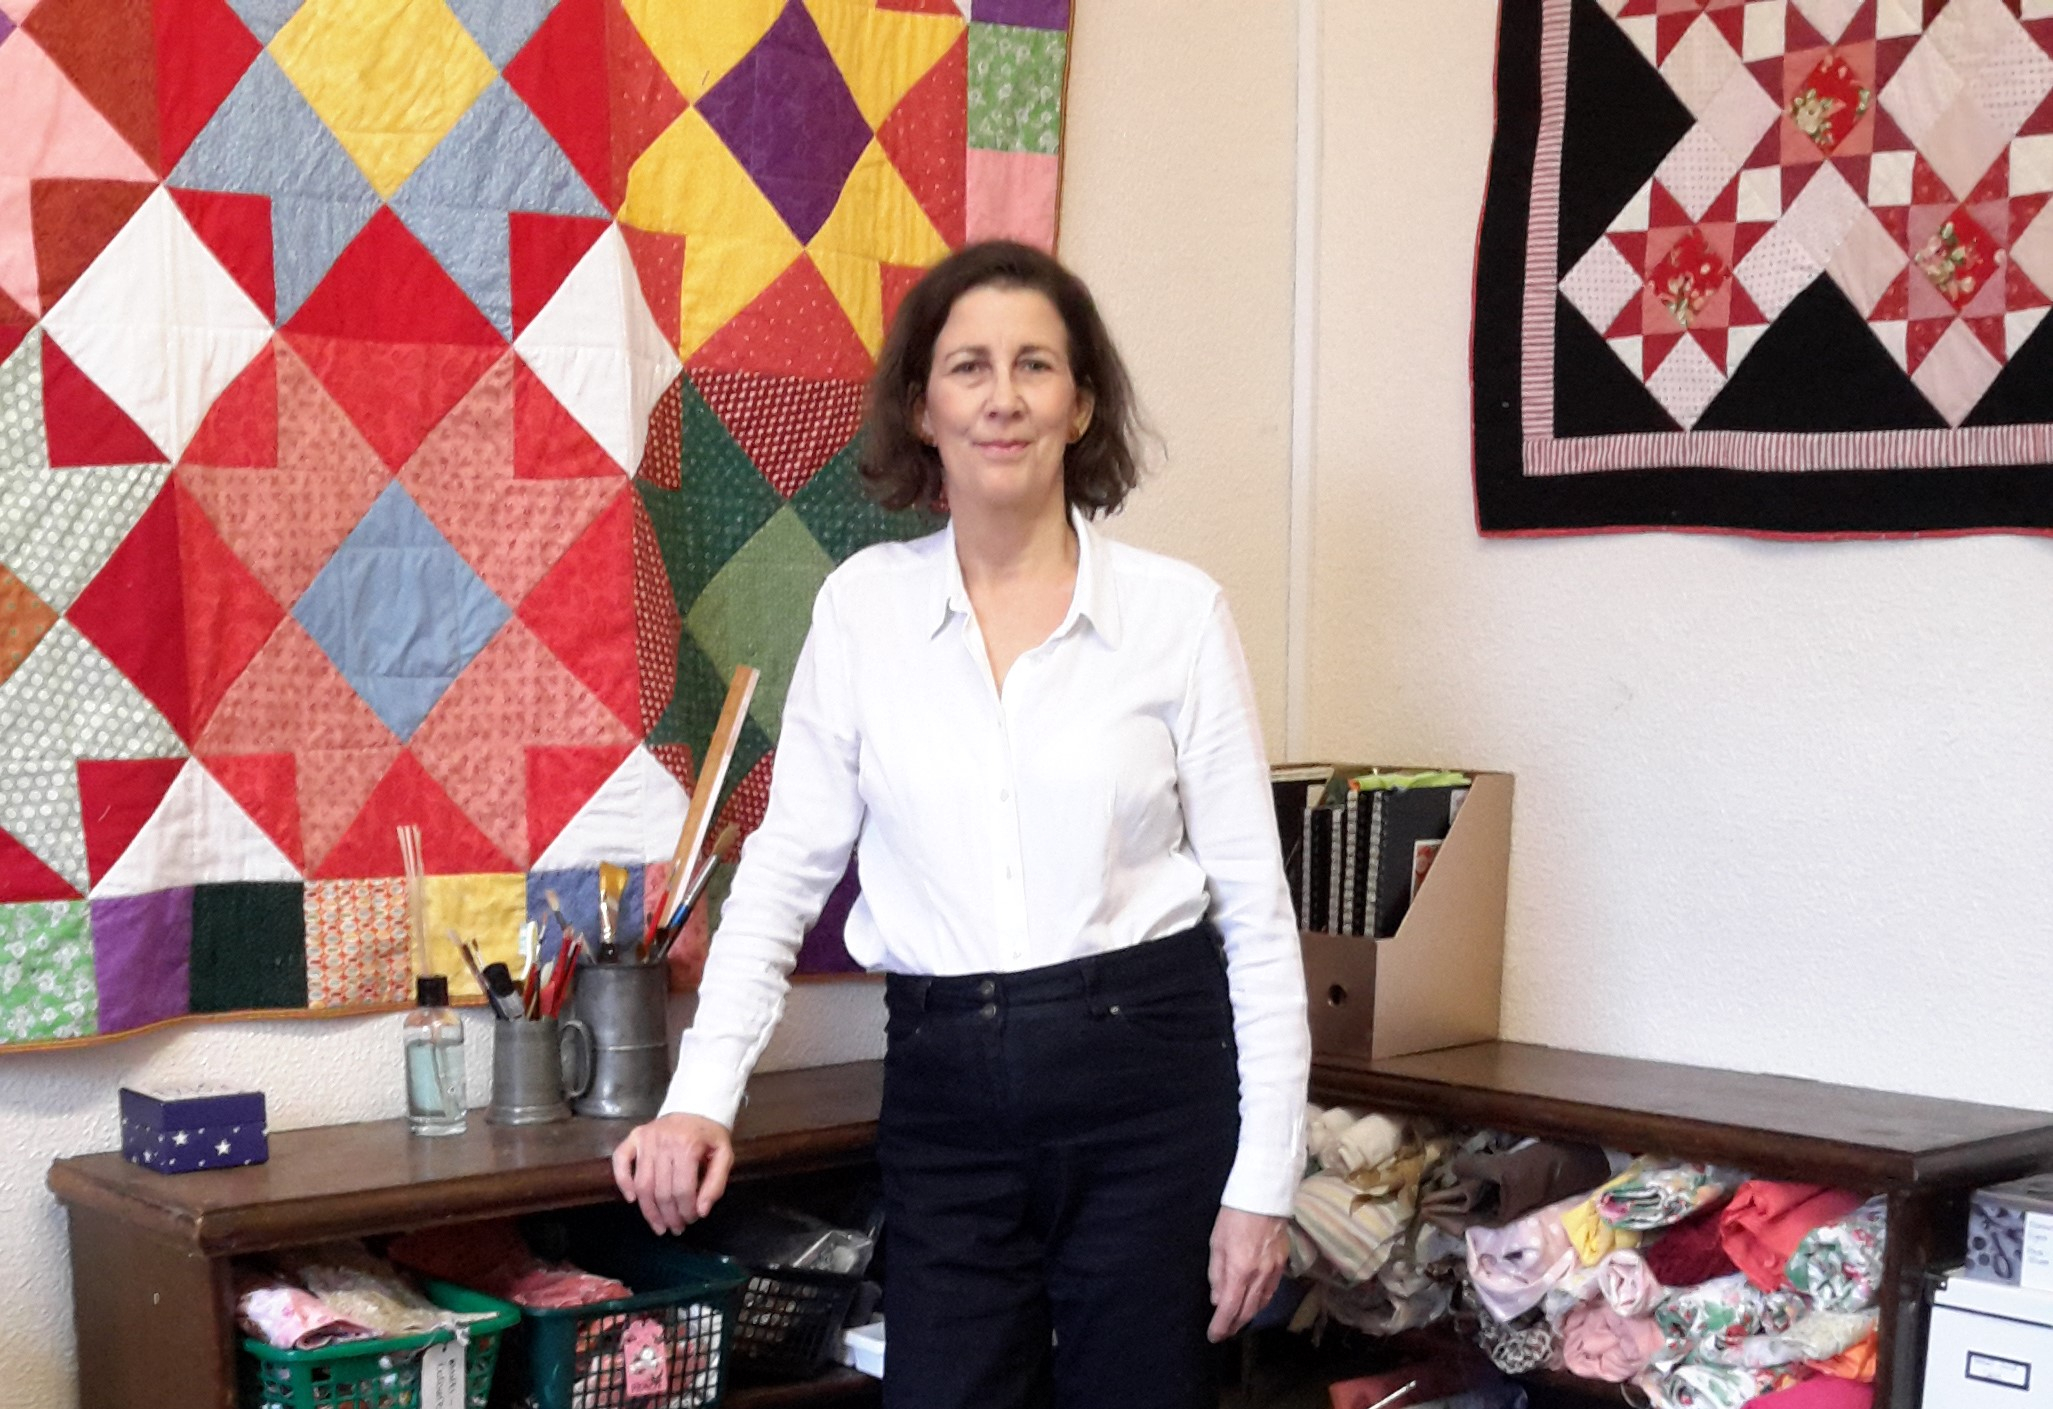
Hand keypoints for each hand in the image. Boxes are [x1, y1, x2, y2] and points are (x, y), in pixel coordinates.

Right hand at [611, 1113, 733, 1234]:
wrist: (697, 1106)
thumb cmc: (710, 1135)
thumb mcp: (724, 1156)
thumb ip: (716, 1184)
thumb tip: (701, 1211)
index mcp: (688, 1146)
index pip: (682, 1190)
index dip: (686, 1211)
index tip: (691, 1220)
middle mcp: (663, 1142)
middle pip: (661, 1191)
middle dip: (669, 1216)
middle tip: (675, 1228)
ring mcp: (646, 1139)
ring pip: (642, 1184)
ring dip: (649, 1210)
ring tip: (658, 1225)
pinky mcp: (634, 1136)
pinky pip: (620, 1160)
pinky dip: (623, 1181)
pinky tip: (632, 1200)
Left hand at [1206, 1206, 1287, 1341]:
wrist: (1263, 1196)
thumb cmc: (1233, 1216)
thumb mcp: (1216, 1244)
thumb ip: (1217, 1274)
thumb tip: (1217, 1299)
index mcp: (1239, 1271)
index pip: (1229, 1309)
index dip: (1221, 1326)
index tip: (1214, 1336)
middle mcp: (1259, 1276)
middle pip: (1247, 1311)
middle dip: (1234, 1325)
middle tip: (1224, 1332)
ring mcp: (1274, 1271)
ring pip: (1262, 1303)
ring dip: (1248, 1316)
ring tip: (1238, 1321)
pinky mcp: (1283, 1263)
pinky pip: (1272, 1290)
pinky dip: (1262, 1302)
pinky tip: (1255, 1302)